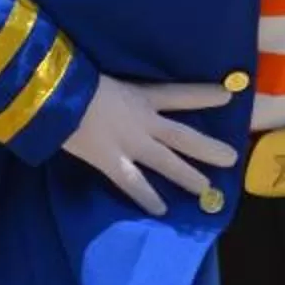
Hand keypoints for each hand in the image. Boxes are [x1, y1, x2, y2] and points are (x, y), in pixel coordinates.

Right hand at [63, 77, 236, 216]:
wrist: (52, 94)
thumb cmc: (73, 77)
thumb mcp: (99, 73)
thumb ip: (110, 83)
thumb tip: (107, 83)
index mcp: (138, 95)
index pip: (178, 94)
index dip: (203, 95)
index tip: (227, 95)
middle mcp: (142, 121)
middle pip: (183, 136)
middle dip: (208, 147)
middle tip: (232, 158)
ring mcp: (129, 143)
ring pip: (167, 163)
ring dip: (188, 176)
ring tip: (207, 189)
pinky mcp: (110, 162)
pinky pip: (134, 184)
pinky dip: (147, 198)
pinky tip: (161, 211)